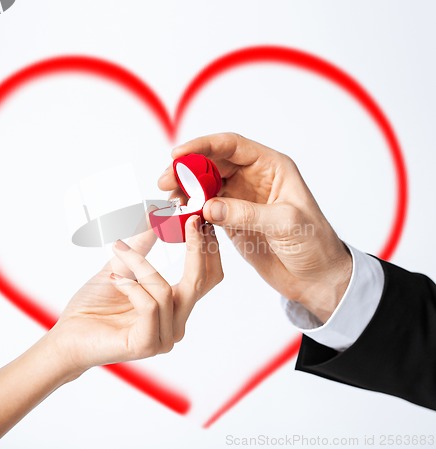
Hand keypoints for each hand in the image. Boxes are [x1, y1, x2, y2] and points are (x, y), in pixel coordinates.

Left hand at [50, 215, 222, 376]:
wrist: (66, 336)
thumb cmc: (92, 306)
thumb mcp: (121, 267)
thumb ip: (141, 245)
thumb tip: (154, 214)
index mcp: (175, 307)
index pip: (206, 278)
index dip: (209, 249)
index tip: (201, 219)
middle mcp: (175, 323)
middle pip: (199, 283)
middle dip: (197, 250)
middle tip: (190, 221)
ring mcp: (164, 337)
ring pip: (166, 290)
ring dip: (141, 266)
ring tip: (119, 252)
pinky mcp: (147, 344)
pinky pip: (150, 306)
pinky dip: (131, 287)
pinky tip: (115, 281)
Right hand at [158, 133, 351, 322]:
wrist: (316, 277)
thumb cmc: (313, 244)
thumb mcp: (284, 224)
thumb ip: (246, 213)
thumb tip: (207, 208)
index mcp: (272, 167)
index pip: (231, 146)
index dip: (203, 146)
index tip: (178, 155)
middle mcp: (254, 178)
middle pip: (212, 164)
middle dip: (186, 170)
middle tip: (165, 182)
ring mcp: (241, 199)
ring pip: (205, 186)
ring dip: (185, 191)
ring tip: (169, 201)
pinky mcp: (233, 220)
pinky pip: (206, 209)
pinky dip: (191, 211)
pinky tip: (178, 216)